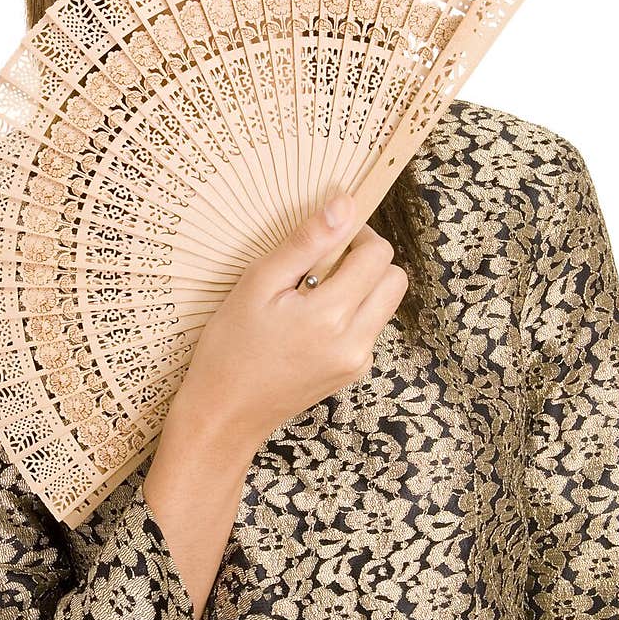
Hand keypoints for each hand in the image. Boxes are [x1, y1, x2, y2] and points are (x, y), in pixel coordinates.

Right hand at [173, 194, 407, 450]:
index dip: (356, 236)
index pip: (378, 255)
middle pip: (394, 279)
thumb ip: (306, 242)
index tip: (325, 238)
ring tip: (310, 296)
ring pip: (385, 303)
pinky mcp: (353, 371)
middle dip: (365, 261)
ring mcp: (358, 360)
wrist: (224, 414)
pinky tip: (310, 322)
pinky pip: (369, 327)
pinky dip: (351, 314)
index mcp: (331, 316)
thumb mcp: (257, 284)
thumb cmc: (230, 348)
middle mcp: (355, 341)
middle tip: (320, 265)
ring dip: (360, 287)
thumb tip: (344, 205)